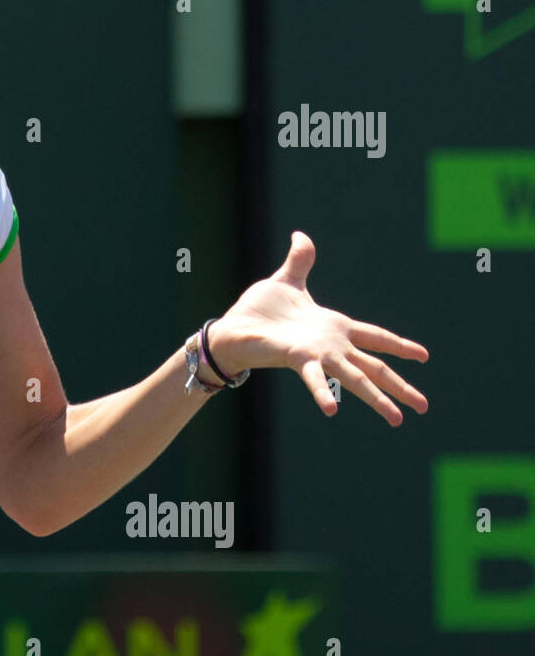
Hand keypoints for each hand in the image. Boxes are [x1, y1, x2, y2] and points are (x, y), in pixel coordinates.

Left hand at [210, 231, 428, 425]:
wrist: (231, 328)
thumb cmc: (258, 311)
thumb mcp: (286, 281)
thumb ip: (300, 261)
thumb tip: (300, 235)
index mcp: (335, 328)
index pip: (376, 337)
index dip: (400, 346)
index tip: (425, 357)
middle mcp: (332, 346)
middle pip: (375, 366)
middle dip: (400, 386)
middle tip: (424, 406)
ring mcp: (318, 355)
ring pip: (356, 378)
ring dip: (377, 399)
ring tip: (398, 420)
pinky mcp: (297, 358)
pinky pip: (314, 377)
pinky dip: (323, 392)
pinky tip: (332, 409)